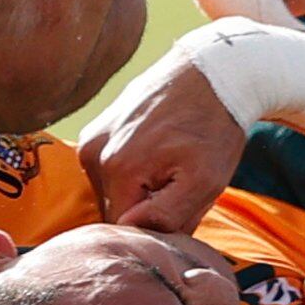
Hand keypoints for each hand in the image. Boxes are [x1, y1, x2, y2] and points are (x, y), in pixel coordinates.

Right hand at [76, 62, 244, 236]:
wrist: (212, 73)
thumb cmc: (213, 127)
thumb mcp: (205, 180)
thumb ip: (166, 215)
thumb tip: (129, 231)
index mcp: (117, 168)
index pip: (122, 229)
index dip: (153, 229)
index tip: (181, 210)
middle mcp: (92, 152)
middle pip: (115, 210)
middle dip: (146, 209)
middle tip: (180, 187)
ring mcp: (90, 138)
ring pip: (112, 191)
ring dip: (139, 191)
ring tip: (171, 167)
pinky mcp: (95, 129)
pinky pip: (108, 169)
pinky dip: (132, 172)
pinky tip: (158, 154)